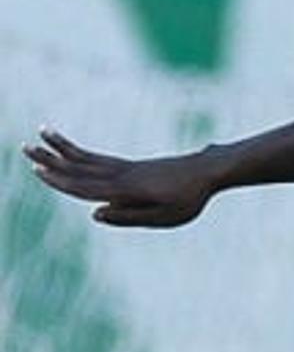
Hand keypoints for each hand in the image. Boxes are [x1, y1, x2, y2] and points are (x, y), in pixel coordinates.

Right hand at [21, 127, 219, 227]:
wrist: (209, 172)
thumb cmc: (190, 199)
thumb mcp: (164, 216)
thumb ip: (129, 217)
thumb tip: (94, 214)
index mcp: (127, 189)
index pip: (86, 186)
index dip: (61, 180)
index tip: (38, 170)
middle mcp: (123, 175)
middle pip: (80, 167)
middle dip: (52, 159)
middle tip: (25, 147)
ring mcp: (128, 168)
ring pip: (87, 159)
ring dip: (62, 150)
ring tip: (42, 135)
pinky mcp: (134, 166)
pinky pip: (101, 159)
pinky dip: (83, 155)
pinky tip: (73, 153)